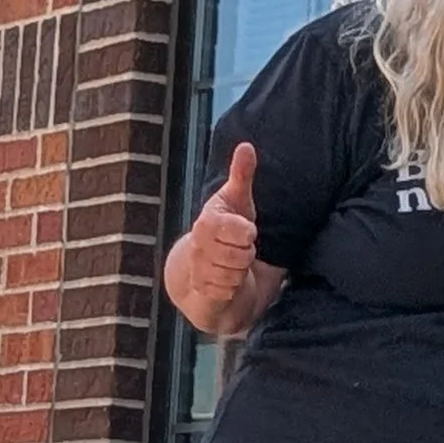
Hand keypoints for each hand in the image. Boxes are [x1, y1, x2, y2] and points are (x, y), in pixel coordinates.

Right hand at [185, 143, 260, 310]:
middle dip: (246, 255)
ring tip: (232, 267)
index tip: (246, 233)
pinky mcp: (199, 297)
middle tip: (239, 251)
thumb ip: (241, 176)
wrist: (196, 277)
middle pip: (240, 254)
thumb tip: (247, 145)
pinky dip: (231, 291)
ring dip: (239, 274)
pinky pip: (226, 294)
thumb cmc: (224, 235)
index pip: (236, 229)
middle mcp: (197, 248)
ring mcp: (197, 274)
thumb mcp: (236, 204)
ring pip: (234, 275)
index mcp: (206, 223)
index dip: (246, 233)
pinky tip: (225, 285)